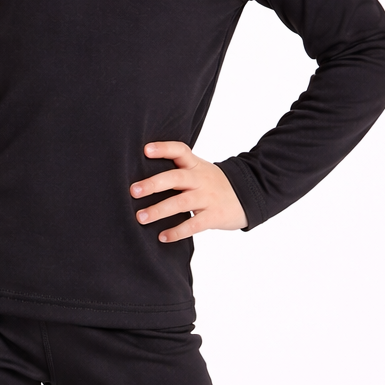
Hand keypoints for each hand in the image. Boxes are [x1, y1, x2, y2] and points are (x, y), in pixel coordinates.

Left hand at [130, 141, 246, 241]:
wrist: (251, 195)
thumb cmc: (216, 184)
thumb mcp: (201, 171)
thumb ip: (179, 171)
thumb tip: (144, 178)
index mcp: (196, 166)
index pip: (180, 151)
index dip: (163, 148)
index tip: (145, 150)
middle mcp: (201, 179)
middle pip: (176, 178)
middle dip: (154, 184)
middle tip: (134, 191)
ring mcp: (208, 198)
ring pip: (181, 202)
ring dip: (159, 210)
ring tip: (141, 217)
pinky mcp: (214, 216)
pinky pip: (194, 225)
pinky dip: (177, 232)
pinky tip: (163, 236)